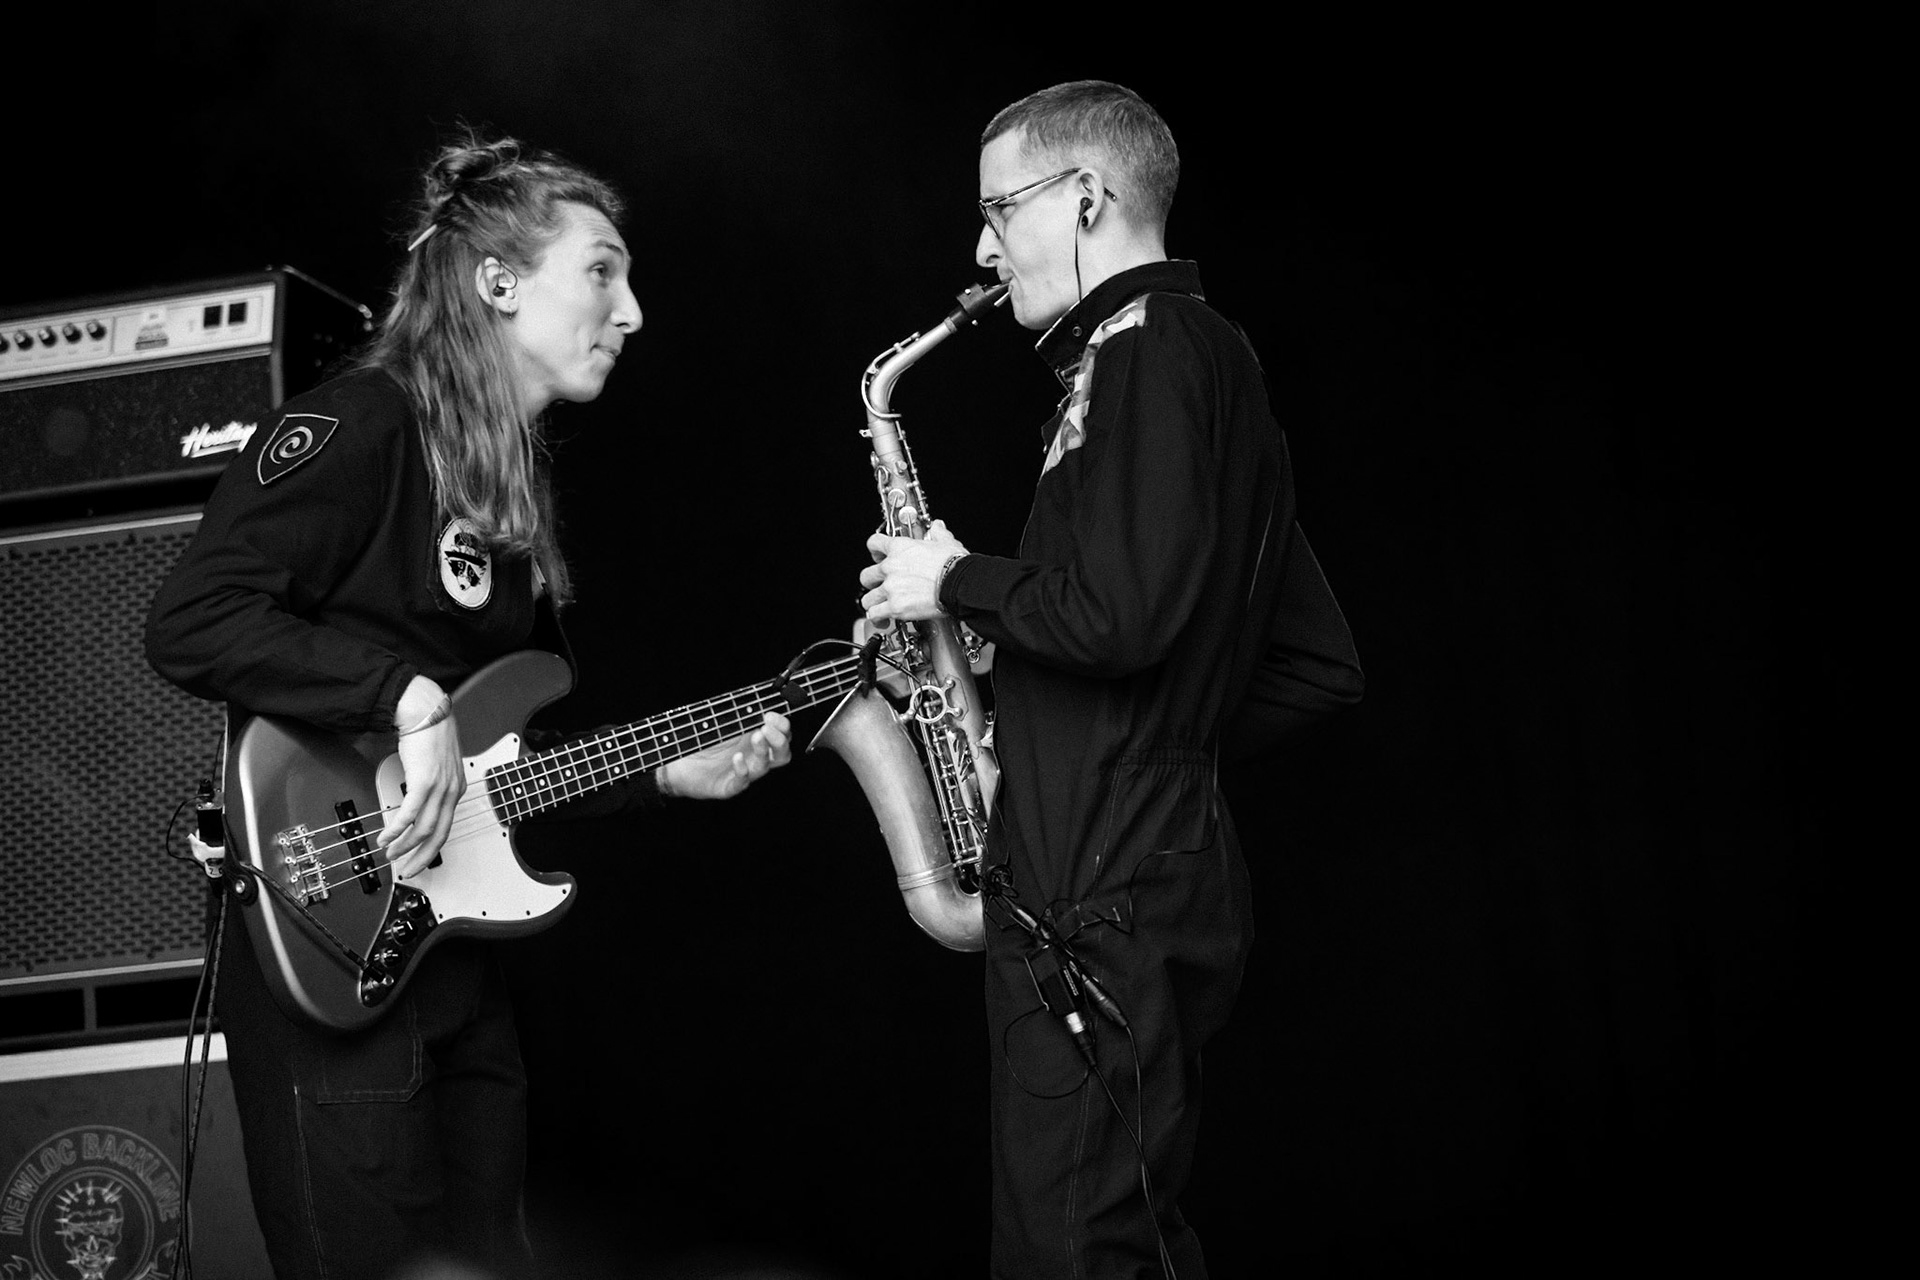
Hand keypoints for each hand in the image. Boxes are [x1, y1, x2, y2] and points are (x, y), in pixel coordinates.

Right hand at [381, 676, 464, 878]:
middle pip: (439, 834)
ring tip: (390, 852)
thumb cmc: (428, 732)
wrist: (425, 711)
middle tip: (407, 868)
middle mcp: (452, 790)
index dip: (431, 846)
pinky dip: (397, 829)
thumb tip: (415, 802)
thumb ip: (430, 784)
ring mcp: (440, 787)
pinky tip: (386, 837)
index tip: (419, 858)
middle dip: (421, 856)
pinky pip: (410, 814)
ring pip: (424, 828)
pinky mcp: (425, 781)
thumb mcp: (435, 764)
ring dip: (404, 845)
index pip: (446, 825)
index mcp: (456, 787)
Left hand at [657, 712, 791, 799]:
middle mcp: (753, 757)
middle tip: (766, 728)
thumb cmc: (701, 742)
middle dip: (780, 739)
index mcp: (755, 740)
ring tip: (756, 736)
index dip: (782, 726)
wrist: (677, 763)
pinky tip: (737, 758)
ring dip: (763, 750)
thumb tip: (756, 701)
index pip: (781, 735)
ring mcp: (743, 772)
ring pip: (765, 766)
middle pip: (782, 753)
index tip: (770, 715)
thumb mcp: (723, 722)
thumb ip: (741, 714)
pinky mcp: (728, 786)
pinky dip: (742, 770)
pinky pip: (741, 782)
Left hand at [860, 520, 967, 624]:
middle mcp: (890, 567)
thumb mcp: (946, 542)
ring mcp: (891, 588)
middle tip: (880, 586)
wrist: (959, 584)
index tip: (878, 556)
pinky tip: (884, 619)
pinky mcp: (895, 607)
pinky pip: (875, 614)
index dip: (875, 551)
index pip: (874, 543)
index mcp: (900, 548)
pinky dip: (878, 618)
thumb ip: (938, 533)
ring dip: (874, 603)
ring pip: (868, 598)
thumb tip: (938, 527)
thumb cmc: (954, 565)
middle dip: (872, 582)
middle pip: (866, 575)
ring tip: (881, 606)